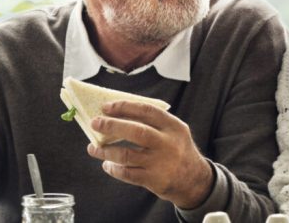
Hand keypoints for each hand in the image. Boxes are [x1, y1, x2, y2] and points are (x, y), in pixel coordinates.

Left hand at [87, 100, 212, 208]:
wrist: (194, 181)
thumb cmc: (177, 151)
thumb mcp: (175, 132)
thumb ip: (154, 123)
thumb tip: (118, 115)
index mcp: (173, 127)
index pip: (147, 111)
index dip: (125, 107)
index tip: (106, 107)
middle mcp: (168, 143)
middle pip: (136, 131)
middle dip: (112, 126)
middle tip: (95, 123)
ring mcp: (161, 163)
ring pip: (126, 155)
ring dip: (105, 151)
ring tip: (93, 148)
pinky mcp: (154, 180)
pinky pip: (127, 173)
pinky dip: (113, 168)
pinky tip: (107, 164)